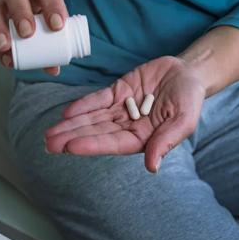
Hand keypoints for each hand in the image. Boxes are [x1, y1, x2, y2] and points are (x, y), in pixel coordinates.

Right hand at [0, 0, 67, 75]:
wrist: (28, 5)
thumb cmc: (45, 14)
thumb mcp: (54, 21)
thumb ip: (56, 42)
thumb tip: (53, 68)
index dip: (52, 5)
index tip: (57, 26)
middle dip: (20, 13)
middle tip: (27, 33)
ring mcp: (3, 2)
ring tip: (6, 46)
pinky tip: (5, 57)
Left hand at [43, 56, 206, 172]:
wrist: (189, 73)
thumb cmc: (190, 100)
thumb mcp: (184, 120)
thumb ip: (166, 141)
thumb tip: (152, 167)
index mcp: (143, 138)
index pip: (113, 144)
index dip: (91, 145)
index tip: (71, 147)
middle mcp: (128, 126)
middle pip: (96, 133)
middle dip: (72, 138)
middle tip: (49, 144)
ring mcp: (121, 109)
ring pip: (92, 119)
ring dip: (71, 125)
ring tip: (49, 133)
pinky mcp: (118, 91)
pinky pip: (98, 100)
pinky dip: (82, 105)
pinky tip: (66, 113)